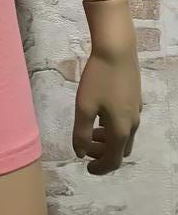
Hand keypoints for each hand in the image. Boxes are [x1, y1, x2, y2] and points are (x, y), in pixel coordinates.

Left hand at [72, 36, 141, 174]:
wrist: (117, 49)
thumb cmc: (98, 78)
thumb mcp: (84, 106)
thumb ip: (82, 133)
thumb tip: (81, 153)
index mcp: (120, 129)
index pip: (113, 160)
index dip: (100, 168)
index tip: (86, 168)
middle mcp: (132, 123)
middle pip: (120, 149)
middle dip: (103, 154)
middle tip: (86, 148)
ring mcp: (136, 109)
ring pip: (123, 135)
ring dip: (107, 140)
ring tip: (90, 132)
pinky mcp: (134, 97)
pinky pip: (125, 121)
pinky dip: (112, 127)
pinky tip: (100, 114)